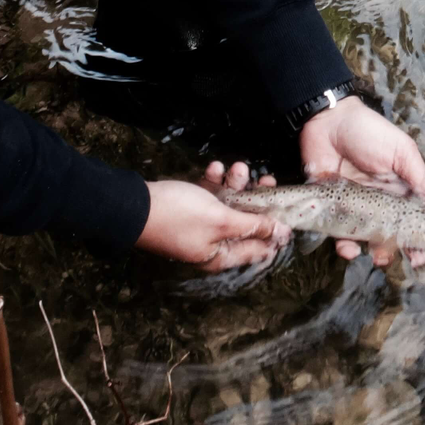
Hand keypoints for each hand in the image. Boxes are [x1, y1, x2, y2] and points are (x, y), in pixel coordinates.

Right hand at [137, 176, 282, 271]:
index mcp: (223, 255)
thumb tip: (282, 233)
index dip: (276, 229)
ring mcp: (201, 225)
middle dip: (256, 199)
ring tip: (236, 168)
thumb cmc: (179, 216)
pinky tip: (214, 168)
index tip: (289, 209)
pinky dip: (214, 182)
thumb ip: (253, 225)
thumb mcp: (221, 220)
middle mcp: (214, 243)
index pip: (260, 248)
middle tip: (266, 179)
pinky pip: (210, 195)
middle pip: (246, 222)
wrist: (135, 205)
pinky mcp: (189, 208)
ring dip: (235, 184)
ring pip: (229, 204)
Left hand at [299, 95, 424, 268]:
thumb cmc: (369, 132)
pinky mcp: (335, 210)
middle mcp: (385, 204)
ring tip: (381, 257)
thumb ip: (421, 181)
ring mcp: (360, 209)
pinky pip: (341, 235)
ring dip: (379, 253)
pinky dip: (346, 246)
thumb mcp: (402, 153)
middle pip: (402, 237)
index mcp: (404, 191)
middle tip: (417, 261)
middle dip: (413, 253)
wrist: (327, 121)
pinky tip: (350, 248)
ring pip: (373, 240)